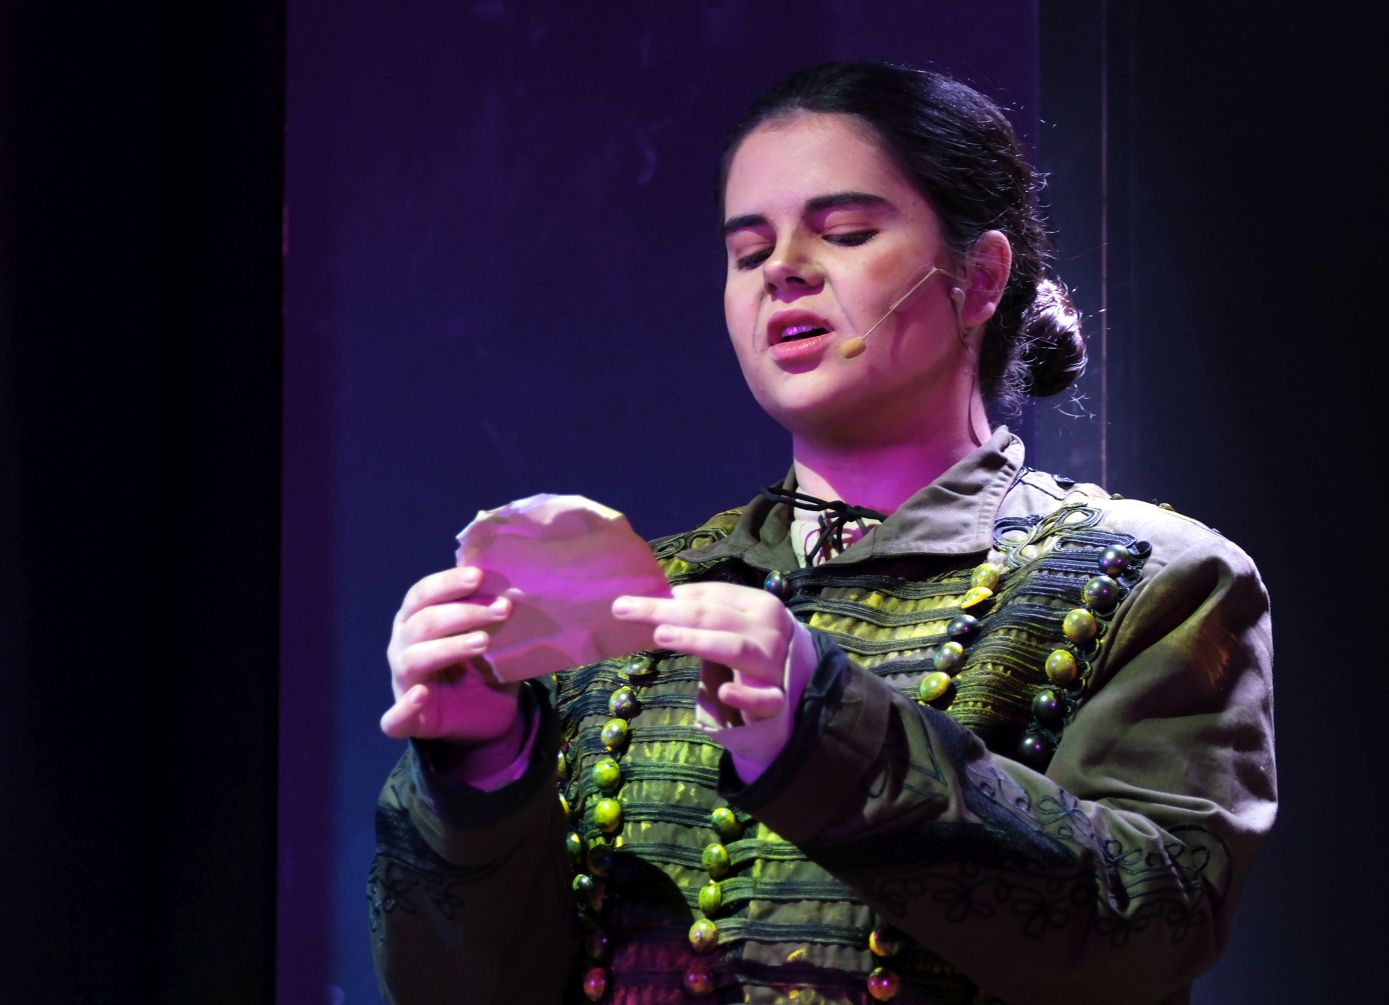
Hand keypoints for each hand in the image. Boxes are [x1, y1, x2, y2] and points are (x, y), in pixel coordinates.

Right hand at [381, 565, 521, 747]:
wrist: (486, 716)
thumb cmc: (481, 666)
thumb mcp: (491, 636)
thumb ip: (494, 616)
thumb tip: (516, 588)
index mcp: (416, 620)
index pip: (423, 594)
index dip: (448, 583)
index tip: (479, 576)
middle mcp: (402, 647)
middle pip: (422, 623)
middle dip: (464, 612)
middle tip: (502, 608)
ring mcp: (402, 683)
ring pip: (413, 659)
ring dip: (449, 647)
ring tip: (484, 641)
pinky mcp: (407, 720)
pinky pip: (395, 718)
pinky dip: (405, 707)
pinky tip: (421, 695)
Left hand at [612, 582, 816, 774]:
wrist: (793, 690)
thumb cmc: (752, 650)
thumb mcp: (731, 626)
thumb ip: (702, 612)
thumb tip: (656, 596)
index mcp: (758, 604)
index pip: (710, 595)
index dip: (671, 595)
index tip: (631, 599)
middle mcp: (767, 629)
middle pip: (712, 616)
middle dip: (666, 610)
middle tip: (624, 609)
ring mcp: (773, 665)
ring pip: (734, 647)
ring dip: (697, 640)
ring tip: (661, 635)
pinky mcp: (776, 700)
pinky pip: (763, 698)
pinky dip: (744, 695)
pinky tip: (723, 691)